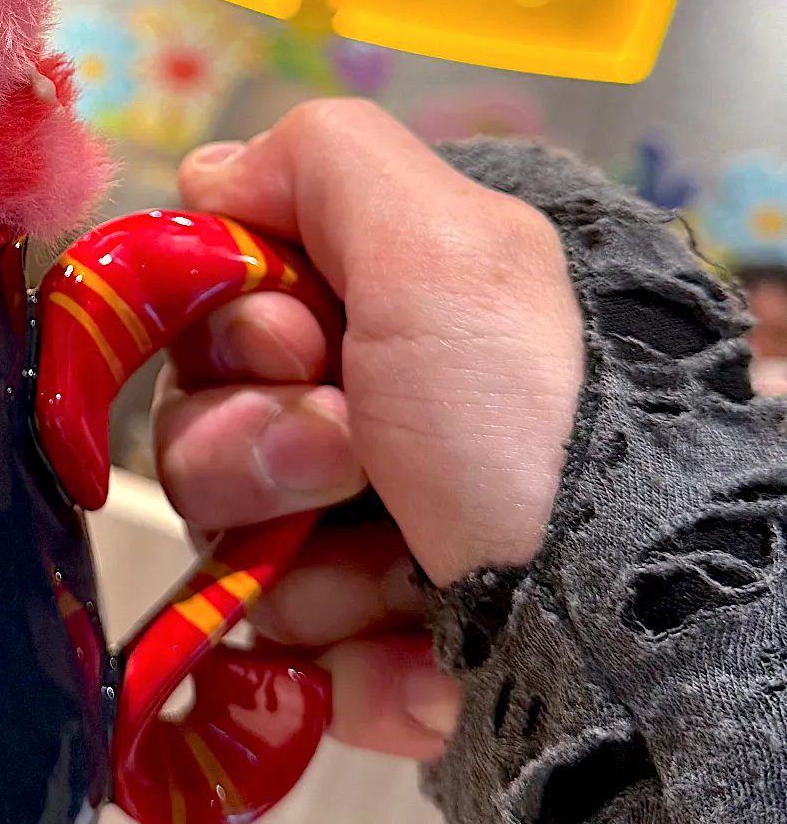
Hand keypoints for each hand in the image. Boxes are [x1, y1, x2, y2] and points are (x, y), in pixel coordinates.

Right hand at [155, 100, 583, 758]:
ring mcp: (354, 537)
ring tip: (399, 576)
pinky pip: (280, 655)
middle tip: (352, 458)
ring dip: (301, 564)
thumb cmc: (530, 424)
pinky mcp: (359, 647)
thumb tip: (212, 175)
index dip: (232, 329)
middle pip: (198, 421)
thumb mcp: (449, 246)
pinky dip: (344, 661)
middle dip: (256, 447)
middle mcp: (357, 413)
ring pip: (227, 543)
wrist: (625, 637)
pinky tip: (416, 656)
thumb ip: (323, 162)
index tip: (299, 344)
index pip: (213, 308)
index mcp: (374, 314)